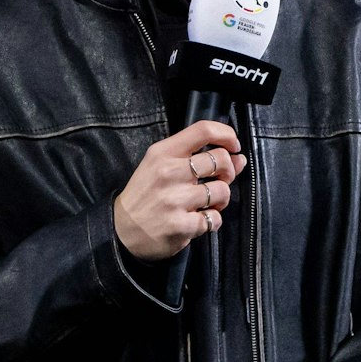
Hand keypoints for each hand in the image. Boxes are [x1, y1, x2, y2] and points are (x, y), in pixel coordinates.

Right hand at [114, 121, 247, 260]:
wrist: (121, 231)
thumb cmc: (145, 195)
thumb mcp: (161, 166)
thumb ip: (197, 157)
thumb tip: (239, 158)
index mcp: (163, 153)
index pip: (203, 130)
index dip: (227, 135)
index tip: (234, 146)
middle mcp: (169, 172)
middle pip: (221, 159)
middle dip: (228, 171)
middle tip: (219, 181)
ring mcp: (175, 200)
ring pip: (222, 191)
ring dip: (221, 199)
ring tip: (207, 203)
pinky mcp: (181, 225)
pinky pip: (215, 218)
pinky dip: (212, 221)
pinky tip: (199, 220)